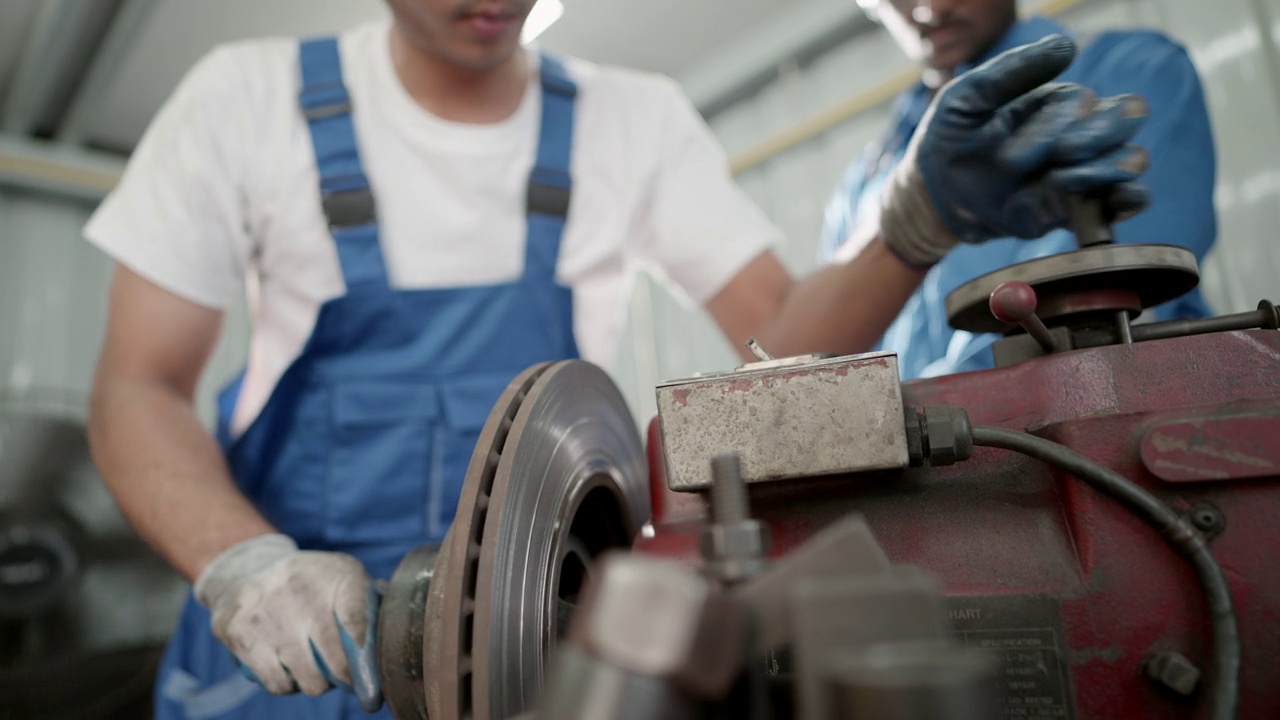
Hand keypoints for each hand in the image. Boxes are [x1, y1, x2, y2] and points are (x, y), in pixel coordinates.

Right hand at [194, 534, 382, 711]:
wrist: (246, 570)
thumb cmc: (310, 582)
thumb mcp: (342, 576)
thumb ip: (369, 604)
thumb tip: (390, 641)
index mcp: (337, 572)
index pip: (357, 620)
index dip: (366, 657)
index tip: (374, 683)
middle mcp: (300, 589)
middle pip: (336, 661)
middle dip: (346, 679)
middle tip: (347, 680)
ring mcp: (267, 612)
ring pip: (308, 679)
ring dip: (317, 684)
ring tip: (315, 671)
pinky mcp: (239, 633)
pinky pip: (276, 682)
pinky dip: (287, 685)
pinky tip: (289, 671)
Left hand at [881, 34, 1150, 266]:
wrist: (934, 198)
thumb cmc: (949, 140)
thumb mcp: (966, 99)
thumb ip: (1012, 71)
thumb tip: (1067, 46)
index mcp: (1056, 103)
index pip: (1082, 103)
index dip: (1053, 127)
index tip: (1008, 159)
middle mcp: (1079, 133)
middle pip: (1125, 119)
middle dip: (1095, 137)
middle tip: (1057, 157)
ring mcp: (1083, 172)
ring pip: (1130, 160)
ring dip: (1104, 171)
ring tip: (1059, 182)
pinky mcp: (1081, 209)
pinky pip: (1129, 202)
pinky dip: (1129, 201)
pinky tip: (1109, 205)